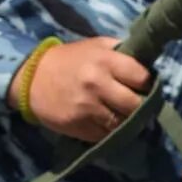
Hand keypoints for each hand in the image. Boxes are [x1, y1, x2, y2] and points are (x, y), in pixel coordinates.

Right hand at [21, 37, 151, 142]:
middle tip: (137, 105)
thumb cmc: (70, 61)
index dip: (147, 84)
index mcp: (105, 61)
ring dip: (126, 122)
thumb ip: (123, 54)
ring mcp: (88, 108)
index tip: (143, 87)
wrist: (31, 80)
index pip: (142, 78)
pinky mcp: (80, 127)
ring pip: (123, 124)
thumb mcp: (96, 46)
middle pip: (136, 105)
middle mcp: (97, 84)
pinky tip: (104, 122)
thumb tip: (150, 67)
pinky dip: (109, 131)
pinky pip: (107, 135)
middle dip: (140, 107)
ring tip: (121, 114)